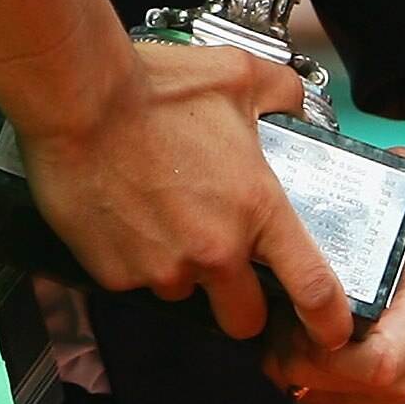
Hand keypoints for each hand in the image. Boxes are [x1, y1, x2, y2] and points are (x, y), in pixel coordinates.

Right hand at [17, 42, 354, 349]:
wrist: (76, 98)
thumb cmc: (152, 87)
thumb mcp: (237, 75)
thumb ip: (281, 95)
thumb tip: (294, 109)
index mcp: (256, 210)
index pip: (312, 289)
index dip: (328, 320)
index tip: (328, 329)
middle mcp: (214, 250)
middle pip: (244, 318)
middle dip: (239, 302)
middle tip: (224, 266)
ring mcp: (161, 267)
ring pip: (182, 292)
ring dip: (179, 268)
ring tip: (158, 215)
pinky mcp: (114, 273)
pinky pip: (133, 279)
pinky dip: (132, 257)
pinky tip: (124, 213)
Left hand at [261, 154, 404, 403]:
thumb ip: (403, 178)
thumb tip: (365, 153)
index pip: (369, 364)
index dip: (321, 342)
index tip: (298, 308)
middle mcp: (401, 383)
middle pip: (318, 381)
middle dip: (284, 341)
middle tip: (277, 301)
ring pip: (306, 396)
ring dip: (285, 358)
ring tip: (287, 317)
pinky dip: (298, 378)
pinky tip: (300, 342)